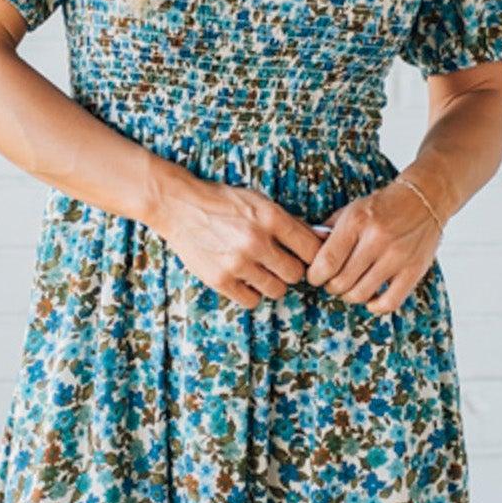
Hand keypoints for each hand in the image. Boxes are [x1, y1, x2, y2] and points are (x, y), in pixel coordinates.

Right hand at [159, 178, 326, 308]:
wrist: (179, 207)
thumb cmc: (223, 202)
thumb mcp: (259, 201)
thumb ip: (289, 222)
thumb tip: (321, 240)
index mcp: (270, 217)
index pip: (312, 249)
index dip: (313, 256)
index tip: (305, 257)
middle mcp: (256, 241)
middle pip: (296, 274)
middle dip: (291, 270)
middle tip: (280, 264)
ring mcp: (237, 263)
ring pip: (277, 290)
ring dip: (273, 283)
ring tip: (261, 271)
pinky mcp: (220, 280)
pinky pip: (252, 300)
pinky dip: (252, 293)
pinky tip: (245, 279)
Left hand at [305, 177, 442, 313]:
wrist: (424, 199)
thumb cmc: (381, 207)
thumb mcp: (351, 210)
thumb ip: (327, 231)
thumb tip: (304, 251)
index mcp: (357, 222)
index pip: (327, 262)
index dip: (315, 276)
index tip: (316, 276)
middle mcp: (377, 239)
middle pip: (341, 282)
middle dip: (331, 286)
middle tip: (333, 281)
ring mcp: (397, 256)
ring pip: (361, 294)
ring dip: (350, 295)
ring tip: (350, 287)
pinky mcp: (414, 270)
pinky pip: (389, 302)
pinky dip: (375, 306)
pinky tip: (371, 298)